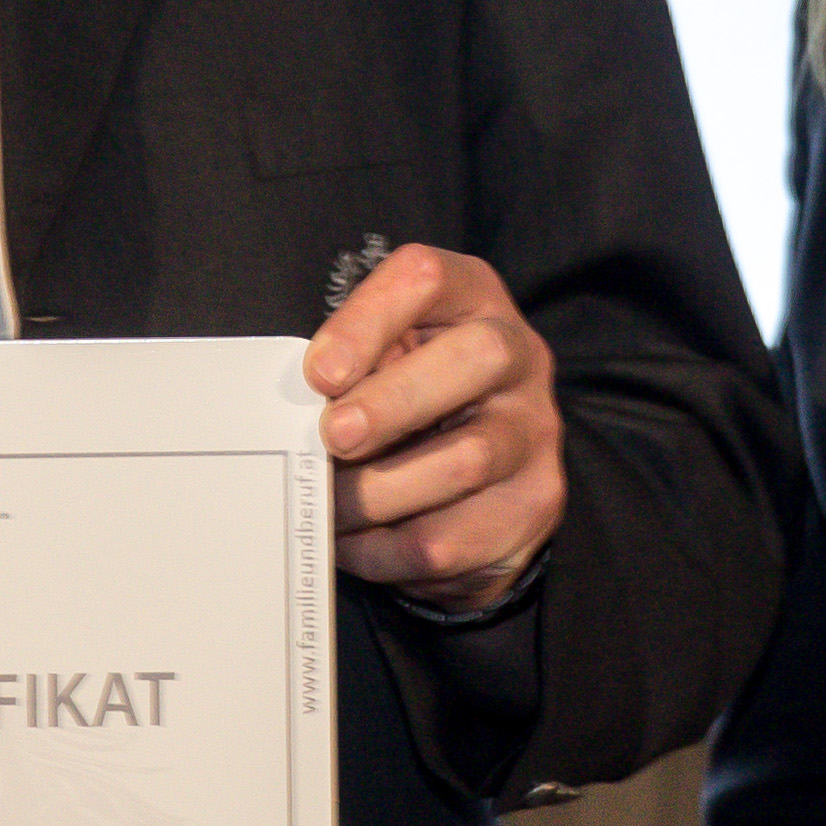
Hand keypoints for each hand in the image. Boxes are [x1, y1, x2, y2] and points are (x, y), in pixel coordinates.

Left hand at [305, 241, 561, 609]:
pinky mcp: (535, 503)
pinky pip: (451, 536)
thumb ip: (348, 370)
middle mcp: (517, 355)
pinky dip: (384, 547)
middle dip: (392, 402)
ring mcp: (534, 430)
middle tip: (333, 436)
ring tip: (330, 503)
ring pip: (467, 459)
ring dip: (378, 490)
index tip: (318, 373)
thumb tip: (290, 411)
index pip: (426, 278)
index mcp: (470, 300)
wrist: (481, 486)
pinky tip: (352, 541)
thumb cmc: (411, 405)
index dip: (367, 320)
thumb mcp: (382, 364)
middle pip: (475, 357)